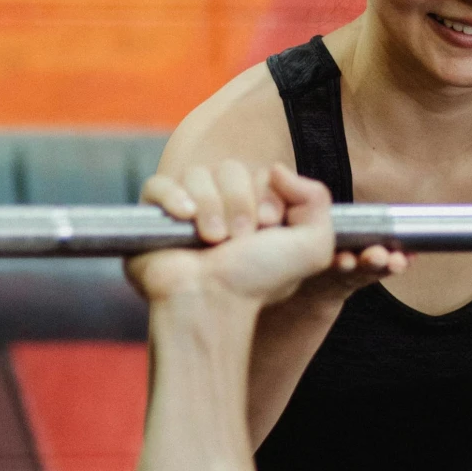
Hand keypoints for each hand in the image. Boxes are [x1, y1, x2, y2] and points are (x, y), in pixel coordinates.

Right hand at [136, 160, 406, 307]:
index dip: (267, 194)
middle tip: (238, 238)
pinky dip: (173, 197)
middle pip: (230, 167)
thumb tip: (276, 168)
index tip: (267, 226)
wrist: (213, 303)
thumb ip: (318, 199)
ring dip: (210, 206)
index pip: (261, 172)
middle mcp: (222, 206)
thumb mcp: (314, 246)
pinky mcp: (153, 217)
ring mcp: (187, 210)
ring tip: (213, 240)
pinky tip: (185, 218)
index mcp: (256, 209)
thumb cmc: (259, 281)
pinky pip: (157, 185)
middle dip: (240, 202)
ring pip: (196, 173)